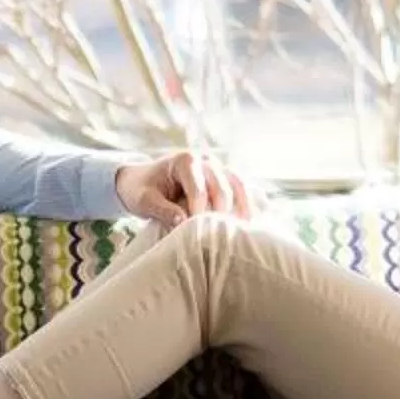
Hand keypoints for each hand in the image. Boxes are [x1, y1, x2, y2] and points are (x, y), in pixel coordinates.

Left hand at [114, 150, 255, 225]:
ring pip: (239, 184)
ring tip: (247, 231)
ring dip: (245, 206)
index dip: (200, 213)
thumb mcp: (143, 200)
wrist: (141, 180)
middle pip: (224, 187)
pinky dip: (251, 201)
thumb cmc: (141, 190)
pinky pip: (243, 187)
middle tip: (222, 238)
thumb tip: (182, 222)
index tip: (197, 234)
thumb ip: (161, 209)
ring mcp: (217, 167)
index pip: (200, 189)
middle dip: (223, 213)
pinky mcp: (224, 177)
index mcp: (185, 160)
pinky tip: (259, 219)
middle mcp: (205, 160)